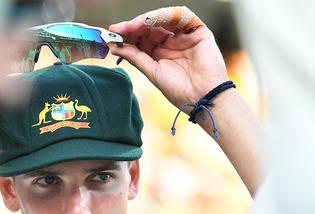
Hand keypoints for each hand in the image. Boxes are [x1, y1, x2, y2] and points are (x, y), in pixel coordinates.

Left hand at [109, 6, 228, 106]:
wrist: (202, 97)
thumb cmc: (179, 90)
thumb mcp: (152, 71)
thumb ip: (134, 56)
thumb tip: (114, 46)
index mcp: (161, 54)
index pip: (142, 38)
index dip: (128, 35)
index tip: (112, 34)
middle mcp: (173, 43)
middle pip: (151, 27)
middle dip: (134, 26)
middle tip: (118, 29)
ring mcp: (185, 36)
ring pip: (164, 19)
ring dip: (146, 20)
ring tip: (132, 26)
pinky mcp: (199, 32)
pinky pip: (182, 16)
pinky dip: (166, 16)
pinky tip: (151, 21)